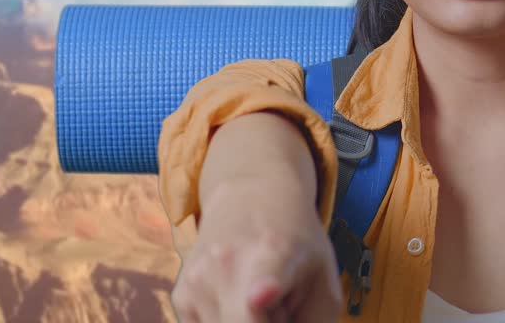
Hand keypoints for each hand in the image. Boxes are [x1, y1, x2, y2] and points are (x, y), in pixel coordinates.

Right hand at [171, 181, 341, 322]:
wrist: (250, 196)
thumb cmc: (297, 245)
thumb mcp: (324, 283)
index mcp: (274, 254)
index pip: (265, 278)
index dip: (264, 289)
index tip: (261, 295)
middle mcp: (226, 267)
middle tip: (279, 308)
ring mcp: (196, 284)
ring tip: (264, 305)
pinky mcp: (180, 299)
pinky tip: (242, 303)